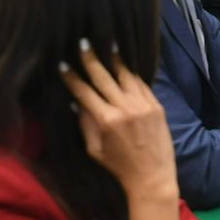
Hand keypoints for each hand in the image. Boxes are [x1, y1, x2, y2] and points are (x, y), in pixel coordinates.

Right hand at [60, 40, 178, 200]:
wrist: (152, 176)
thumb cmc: (119, 167)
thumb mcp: (95, 149)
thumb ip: (85, 123)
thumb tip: (76, 101)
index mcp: (106, 120)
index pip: (84, 92)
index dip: (72, 77)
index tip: (62, 65)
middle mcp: (125, 108)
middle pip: (104, 77)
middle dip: (91, 59)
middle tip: (83, 43)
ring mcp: (143, 104)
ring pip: (126, 75)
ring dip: (115, 59)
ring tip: (108, 43)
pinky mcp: (157, 105)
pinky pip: (141, 83)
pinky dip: (132, 73)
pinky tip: (126, 63)